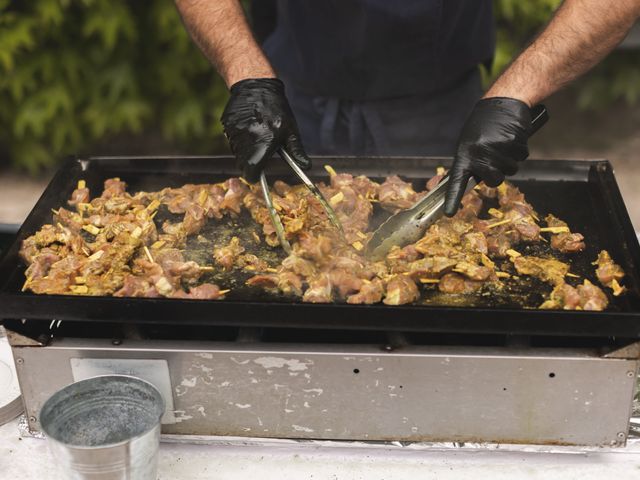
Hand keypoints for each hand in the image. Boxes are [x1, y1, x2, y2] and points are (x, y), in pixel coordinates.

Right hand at [221, 78, 309, 182]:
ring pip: (237, 153)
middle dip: (251, 165)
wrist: (256, 86)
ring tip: (256, 138)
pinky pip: (231, 141)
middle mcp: (247, 140)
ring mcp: (234, 133)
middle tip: (260, 156)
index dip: (255, 176)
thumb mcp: (291, 130)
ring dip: (245, 153)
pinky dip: (239, 141)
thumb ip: (296, 151)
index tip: (258, 176)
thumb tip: (306, 166)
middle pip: (244, 164)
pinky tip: (248, 129)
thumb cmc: (277, 109)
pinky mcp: (227, 126)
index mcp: (264, 143)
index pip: (253, 170)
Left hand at [444, 97, 532, 216]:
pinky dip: (520, 151)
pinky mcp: (514, 143)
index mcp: (465, 153)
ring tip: (504, 144)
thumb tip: (458, 181)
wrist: (504, 101)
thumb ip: (468, 161)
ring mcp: (497, 148)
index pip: (457, 180)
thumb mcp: (469, 142)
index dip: (453, 198)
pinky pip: (521, 158)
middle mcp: (479, 153)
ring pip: (510, 170)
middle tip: (496, 159)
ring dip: (510, 161)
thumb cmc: (485, 124)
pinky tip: (513, 138)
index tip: (449, 212)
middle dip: (498, 174)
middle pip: (493, 181)